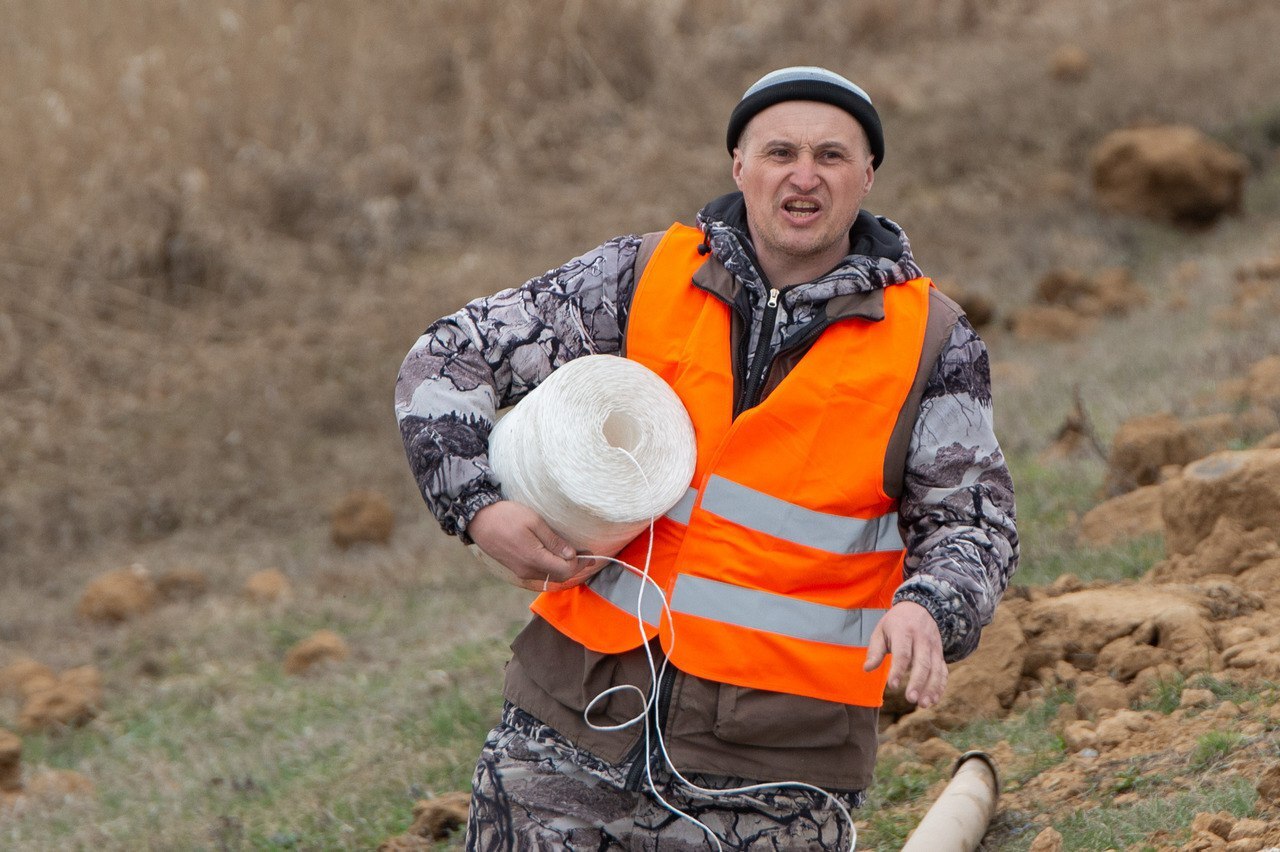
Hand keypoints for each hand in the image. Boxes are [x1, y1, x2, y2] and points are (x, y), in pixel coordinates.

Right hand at [467, 501, 594, 591]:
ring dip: (563, 568)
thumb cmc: (507, 516)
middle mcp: (527, 570)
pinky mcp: (515, 568)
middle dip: (574, 568)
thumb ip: (553, 541)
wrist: (479, 519)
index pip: (565, 570)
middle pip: (559, 576)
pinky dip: (551, 567)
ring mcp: (520, 571)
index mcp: (534, 559)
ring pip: (548, 576)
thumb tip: (571, 555)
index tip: (589, 554)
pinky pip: (538, 573)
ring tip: (574, 555)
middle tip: (587, 556)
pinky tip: (555, 557)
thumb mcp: (534, 522)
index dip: (579, 564)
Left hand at [863, 601, 946, 708]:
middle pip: (922, 663)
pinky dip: (940, 686)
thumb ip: (875, 650)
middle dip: (918, 682)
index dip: (898, 670)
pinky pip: (943, 671)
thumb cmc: (895, 623)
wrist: (921, 607)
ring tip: (923, 704)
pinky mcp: (940, 653)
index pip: (903, 653)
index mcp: (904, 631)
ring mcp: (934, 647)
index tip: (892, 686)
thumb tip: (867, 669)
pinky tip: (933, 699)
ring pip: (936, 669)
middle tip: (911, 699)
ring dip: (931, 688)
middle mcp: (922, 639)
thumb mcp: (881, 630)